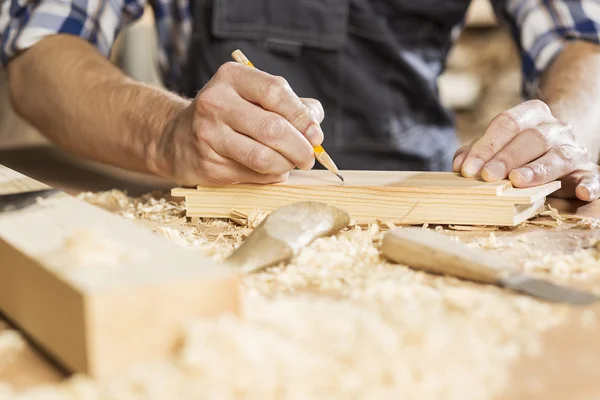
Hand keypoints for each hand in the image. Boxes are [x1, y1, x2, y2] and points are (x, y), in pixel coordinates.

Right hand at [151, 62, 323, 185]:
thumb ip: (290, 105)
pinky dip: (270, 176)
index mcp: (232, 77)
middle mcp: (216, 102)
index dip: (302, 115)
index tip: (316, 134)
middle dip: (300, 147)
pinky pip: (253, 175)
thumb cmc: (229, 116)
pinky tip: (270, 170)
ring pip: (263, 157)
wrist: (177, 138)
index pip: (275, 91)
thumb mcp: (254, 97)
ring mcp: (208, 135)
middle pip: (272, 128)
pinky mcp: (208, 164)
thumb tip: (316, 125)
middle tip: (309, 157)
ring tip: (291, 164)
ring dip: (286, 165)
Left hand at [452, 100, 599, 200]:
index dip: (486, 145)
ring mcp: (574, 149)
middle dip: (507, 158)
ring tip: (518, 181)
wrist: (558, 150)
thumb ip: (478, 152)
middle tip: (487, 177)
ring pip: (559, 156)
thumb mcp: (497, 145)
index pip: (508, 123)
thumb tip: (459, 164)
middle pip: (532, 138)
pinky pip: (593, 178)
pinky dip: (589, 185)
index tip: (468, 168)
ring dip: (538, 170)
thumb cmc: (518, 150)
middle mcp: (556, 128)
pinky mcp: (587, 172)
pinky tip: (581, 194)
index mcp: (532, 114)